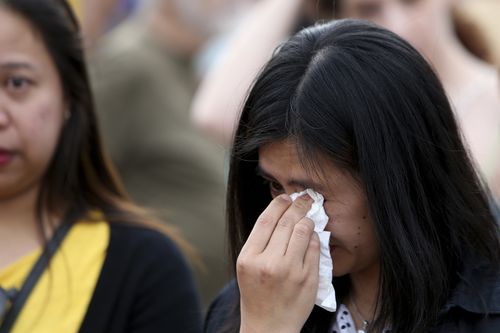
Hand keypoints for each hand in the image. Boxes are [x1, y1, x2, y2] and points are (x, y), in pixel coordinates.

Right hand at [237, 194, 320, 332]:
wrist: (269, 326)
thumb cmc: (257, 294)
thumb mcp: (247, 266)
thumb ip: (260, 242)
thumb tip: (280, 212)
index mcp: (249, 258)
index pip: (266, 220)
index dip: (278, 204)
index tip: (285, 197)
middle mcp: (269, 263)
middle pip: (286, 222)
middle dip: (297, 206)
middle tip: (303, 199)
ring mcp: (290, 271)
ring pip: (303, 231)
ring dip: (307, 220)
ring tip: (308, 217)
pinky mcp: (308, 279)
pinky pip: (315, 248)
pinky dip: (315, 238)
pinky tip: (313, 236)